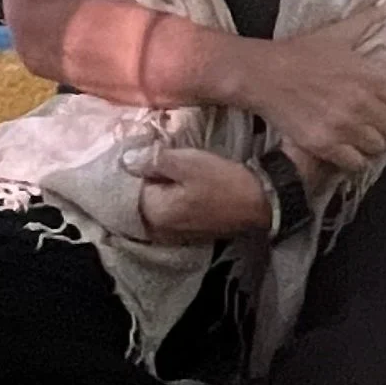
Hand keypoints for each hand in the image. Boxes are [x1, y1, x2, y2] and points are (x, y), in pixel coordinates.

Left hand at [133, 145, 270, 241]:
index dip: (134, 165)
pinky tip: (178, 184)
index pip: (128, 187)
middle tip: (153, 154)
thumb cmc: (221, 181)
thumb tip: (126, 159)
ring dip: (156, 188)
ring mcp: (173, 235)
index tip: (140, 149)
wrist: (259, 203)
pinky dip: (168, 199)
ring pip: (154, 206)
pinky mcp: (188, 233)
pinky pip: (167, 213)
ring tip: (166, 166)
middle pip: (139, 199)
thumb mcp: (187, 162)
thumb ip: (154, 160)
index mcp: (154, 212)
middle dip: (143, 178)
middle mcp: (158, 230)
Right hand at [243, 0, 385, 172]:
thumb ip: (367, 19)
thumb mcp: (336, 33)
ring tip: (359, 136)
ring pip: (377, 148)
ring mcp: (344, 126)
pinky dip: (353, 159)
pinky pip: (355, 163)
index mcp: (369, 75)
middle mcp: (361, 103)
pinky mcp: (325, 145)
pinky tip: (344, 148)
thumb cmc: (301, 52)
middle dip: (385, 125)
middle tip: (373, 122)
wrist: (264, 74)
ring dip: (370, 143)